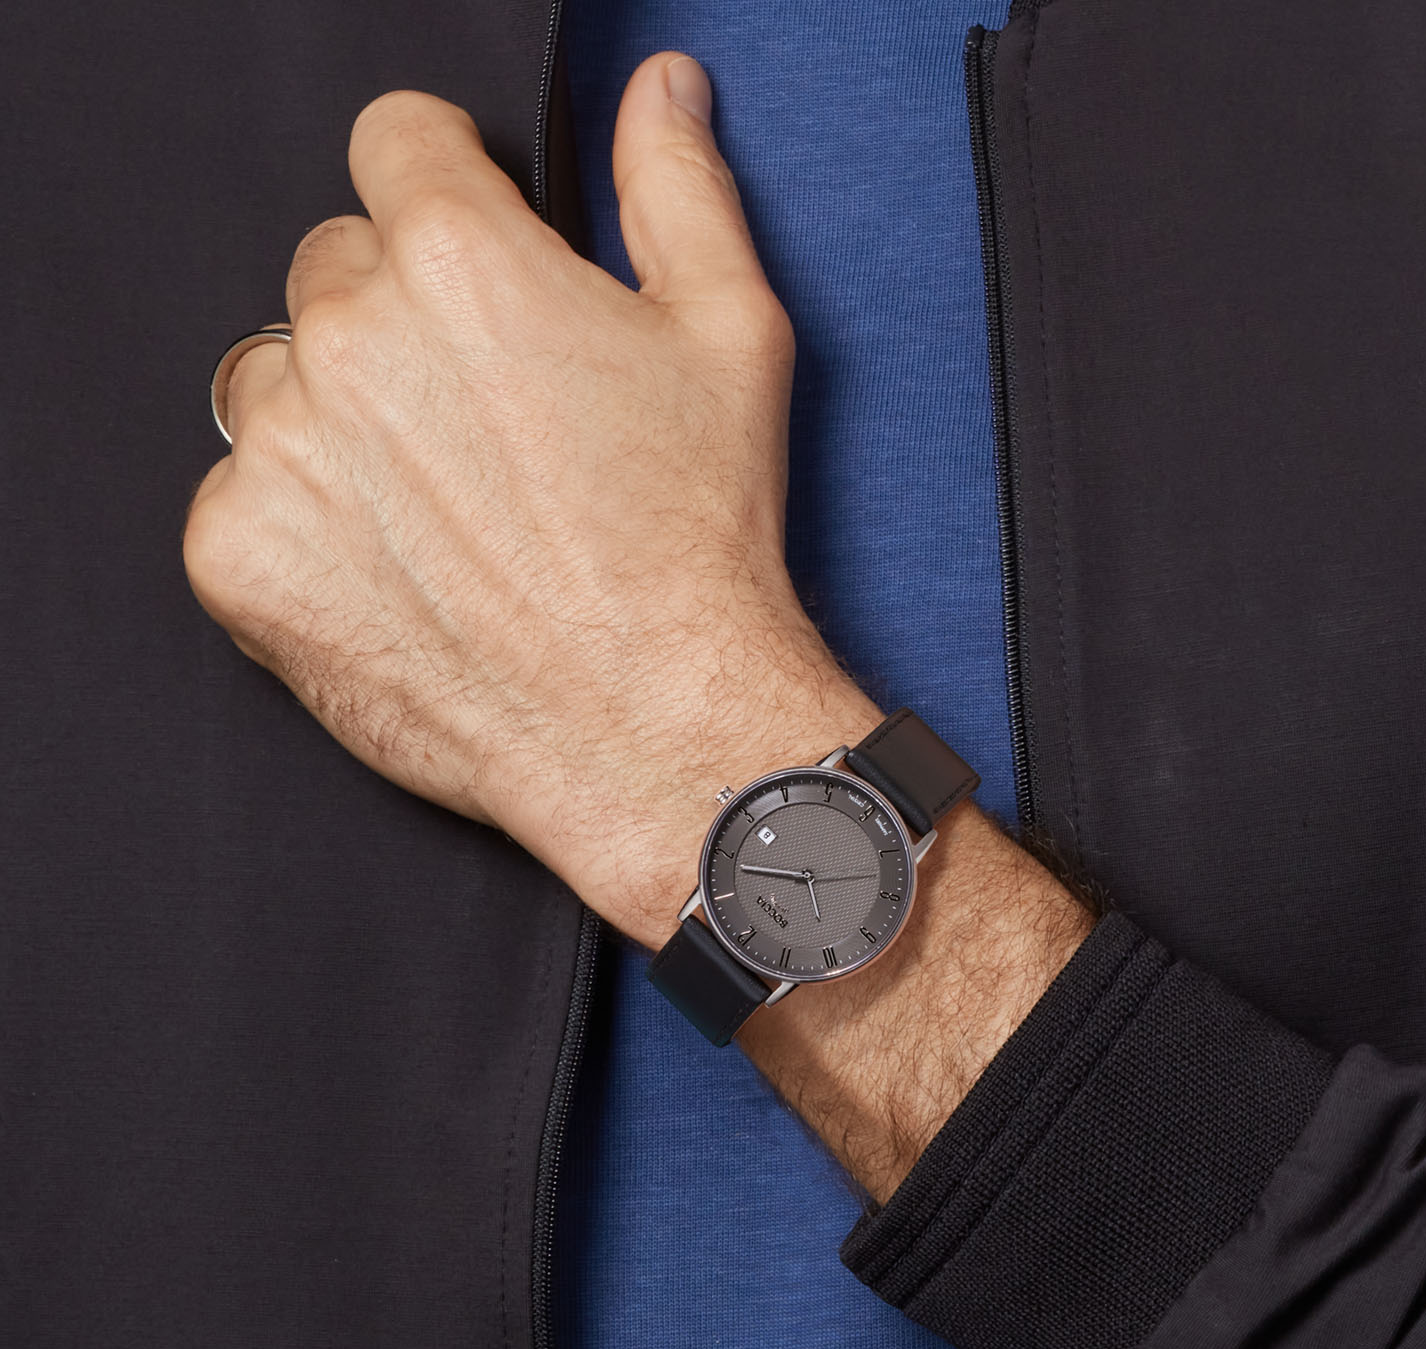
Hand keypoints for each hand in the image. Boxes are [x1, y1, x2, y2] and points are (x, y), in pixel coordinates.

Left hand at [184, 54, 880, 945]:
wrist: (653, 720)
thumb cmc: (696, 540)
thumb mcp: (728, 337)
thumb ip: (676, 188)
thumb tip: (662, 94)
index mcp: (460, 258)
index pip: (395, 143)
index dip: (445, 186)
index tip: (467, 243)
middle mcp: (350, 337)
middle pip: (337, 268)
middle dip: (402, 318)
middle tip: (484, 418)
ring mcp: (280, 450)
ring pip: (281, 383)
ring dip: (342, 421)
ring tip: (443, 506)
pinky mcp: (240, 554)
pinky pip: (243, 495)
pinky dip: (305, 524)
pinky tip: (398, 568)